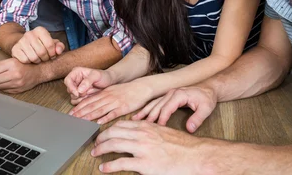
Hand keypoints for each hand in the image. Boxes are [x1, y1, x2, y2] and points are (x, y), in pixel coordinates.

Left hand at [0, 58, 41, 93]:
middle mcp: (15, 74)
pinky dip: (4, 86)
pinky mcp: (18, 90)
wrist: (39, 71)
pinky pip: (4, 90)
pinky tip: (9, 81)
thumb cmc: (23, 64)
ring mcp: (17, 83)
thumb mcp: (10, 60)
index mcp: (12, 63)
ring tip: (4, 77)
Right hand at [11, 26, 64, 63]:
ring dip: (38, 61)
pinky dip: (29, 63)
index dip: (52, 53)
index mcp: (40, 30)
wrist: (24, 44)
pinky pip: (25, 60)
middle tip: (45, 59)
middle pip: (42, 52)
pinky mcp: (15, 49)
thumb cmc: (41, 45)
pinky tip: (30, 59)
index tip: (52, 55)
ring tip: (38, 59)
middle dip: (45, 58)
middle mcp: (29, 33)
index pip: (50, 45)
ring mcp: (21, 41)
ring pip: (33, 57)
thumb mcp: (52, 44)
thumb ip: (59, 46)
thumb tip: (59, 51)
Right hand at [64, 67, 114, 103]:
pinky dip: (82, 102)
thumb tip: (79, 90)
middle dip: (77, 94)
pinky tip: (89, 98)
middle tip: (86, 93)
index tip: (77, 93)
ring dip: (81, 98)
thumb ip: (87, 81)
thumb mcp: (96, 76)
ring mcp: (77, 88)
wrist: (110, 82)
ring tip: (90, 94)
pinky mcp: (80, 96)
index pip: (67, 80)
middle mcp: (75, 80)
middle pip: (69, 90)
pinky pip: (76, 102)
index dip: (71, 87)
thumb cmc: (104, 76)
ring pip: (72, 97)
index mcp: (76, 72)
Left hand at [69, 80, 153, 123]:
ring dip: (89, 116)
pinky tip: (99, 122)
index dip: (79, 107)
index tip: (71, 113)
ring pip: (100, 110)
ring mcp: (115, 102)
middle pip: (92, 105)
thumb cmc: (127, 90)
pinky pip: (113, 114)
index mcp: (105, 93)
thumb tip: (94, 104)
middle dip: (80, 112)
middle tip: (71, 118)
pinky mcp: (123, 108)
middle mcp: (108, 97)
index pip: (89, 100)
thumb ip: (103, 97)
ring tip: (81, 121)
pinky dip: (106, 118)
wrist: (141, 87)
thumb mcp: (113, 90)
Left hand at [92, 120, 215, 173]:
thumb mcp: (164, 133)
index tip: (103, 134)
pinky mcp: (145, 164)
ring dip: (101, 149)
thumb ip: (151, 132)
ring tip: (95, 153)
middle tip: (96, 144)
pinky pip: (120, 163)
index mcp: (147, 126)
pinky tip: (104, 168)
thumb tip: (140, 136)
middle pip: (114, 132)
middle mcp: (142, 135)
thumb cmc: (183, 147)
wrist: (196, 156)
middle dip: (101, 138)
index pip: (121, 124)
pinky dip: (109, 165)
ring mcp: (143, 148)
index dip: (109, 129)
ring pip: (113, 144)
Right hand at [132, 86, 216, 132]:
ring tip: (134, 119)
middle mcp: (172, 93)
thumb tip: (190, 129)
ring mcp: (169, 94)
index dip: (161, 118)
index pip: (167, 108)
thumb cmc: (207, 98)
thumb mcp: (206, 108)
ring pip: (154, 103)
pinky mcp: (168, 96)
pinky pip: (156, 102)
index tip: (157, 128)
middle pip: (157, 105)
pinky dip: (148, 108)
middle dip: (149, 116)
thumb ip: (198, 119)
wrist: (209, 88)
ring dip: (145, 111)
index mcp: (179, 94)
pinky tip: (141, 114)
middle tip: (140, 127)